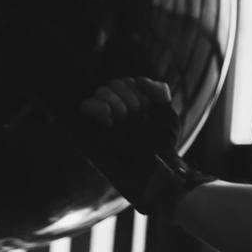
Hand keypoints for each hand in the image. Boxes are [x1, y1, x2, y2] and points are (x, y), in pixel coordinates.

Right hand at [68, 77, 215, 216]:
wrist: (155, 170)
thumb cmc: (162, 146)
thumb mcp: (166, 114)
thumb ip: (158, 92)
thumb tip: (139, 80)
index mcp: (129, 107)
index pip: (125, 82)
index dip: (136, 90)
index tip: (146, 108)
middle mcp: (112, 113)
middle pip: (113, 83)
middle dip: (129, 97)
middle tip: (136, 116)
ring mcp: (99, 122)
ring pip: (100, 91)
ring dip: (116, 101)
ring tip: (124, 120)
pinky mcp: (88, 133)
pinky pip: (85, 105)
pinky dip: (99, 107)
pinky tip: (110, 120)